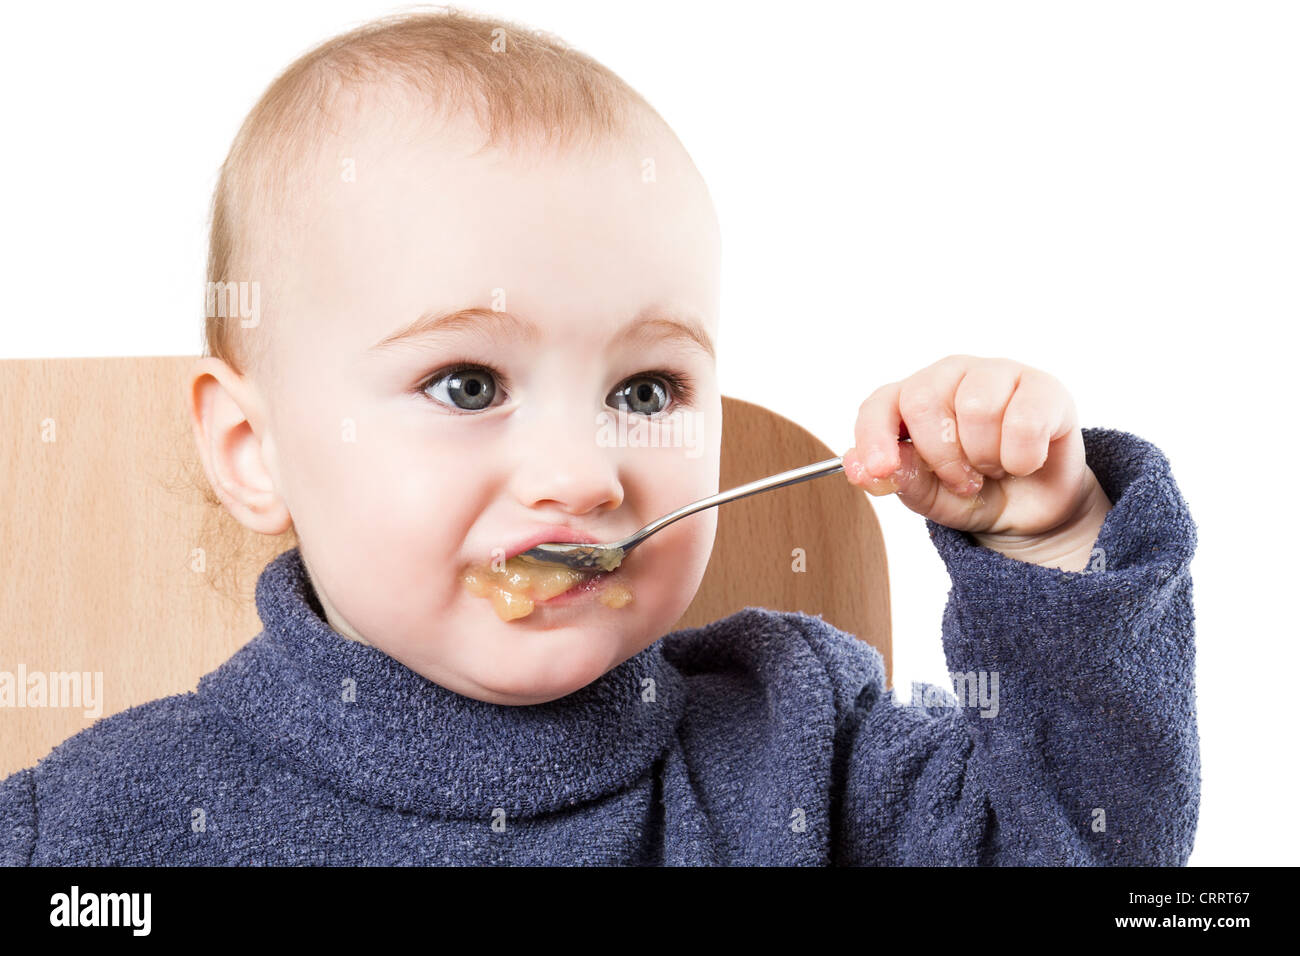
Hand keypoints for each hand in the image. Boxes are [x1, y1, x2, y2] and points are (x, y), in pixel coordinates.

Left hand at [842, 355, 1111, 569]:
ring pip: (977, 407)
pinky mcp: (1043, 388)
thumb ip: (898, 479)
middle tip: (962, 480)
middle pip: (923, 402)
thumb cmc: (975, 492)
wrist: (1033, 511)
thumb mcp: (929, 497)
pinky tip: (1025, 461)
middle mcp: (950, 376)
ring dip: (985, 457)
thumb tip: (861, 466)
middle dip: (941, 457)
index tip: (880, 469)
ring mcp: (997, 374)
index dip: (874, 436)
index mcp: (911, 398)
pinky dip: (1022, 458)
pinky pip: (1024, 421)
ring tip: (993, 467)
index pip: (879, 404)